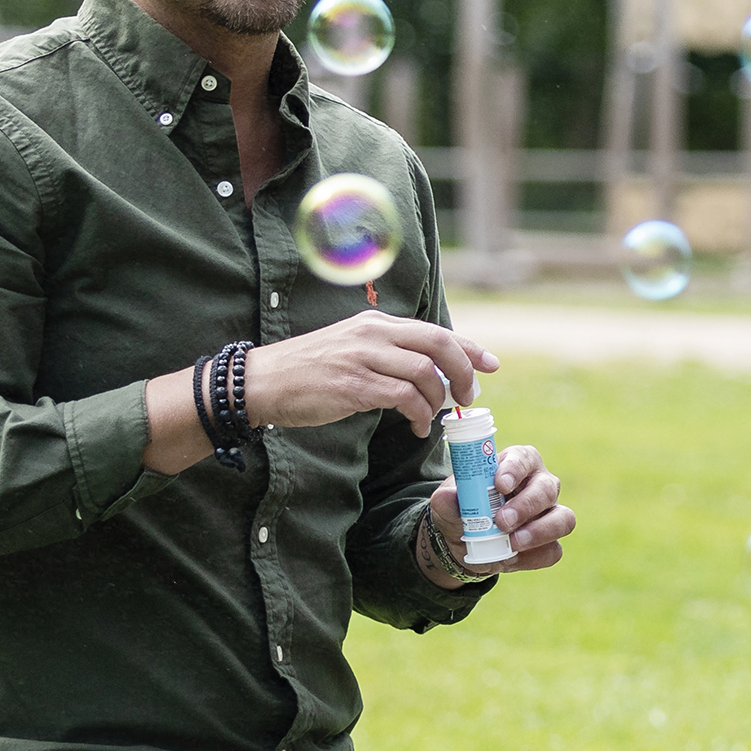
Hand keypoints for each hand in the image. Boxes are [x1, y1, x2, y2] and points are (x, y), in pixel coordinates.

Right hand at [247, 312, 497, 436]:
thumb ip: (389, 353)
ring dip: (438, 400)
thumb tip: (429, 372)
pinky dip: (419, 414)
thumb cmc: (308, 371)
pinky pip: (403, 398)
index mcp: (376, 324)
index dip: (469, 348)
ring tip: (434, 418)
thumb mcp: (353, 349)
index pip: (435, 331)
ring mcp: (362, 357)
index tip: (490, 364)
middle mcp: (372, 334)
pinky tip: (417, 426)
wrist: (259, 382)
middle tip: (468, 398)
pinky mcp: (353, 384)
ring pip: (423, 373)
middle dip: (463, 372)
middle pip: (438, 345)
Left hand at [419, 443, 570, 582]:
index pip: (524, 458)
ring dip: (540, 531)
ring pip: (563, 519)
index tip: (500, 485)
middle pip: (548, 488)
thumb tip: (447, 497)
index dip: (516, 469)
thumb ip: (446, 500)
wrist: (467, 544)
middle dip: (526, 506)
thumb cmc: (462, 512)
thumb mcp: (447, 505)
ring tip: (513, 543)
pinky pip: (553, 550)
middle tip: (502, 521)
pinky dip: (533, 557)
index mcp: (517, 465)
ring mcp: (551, 515)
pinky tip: (512, 558)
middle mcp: (541, 486)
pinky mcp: (551, 543)